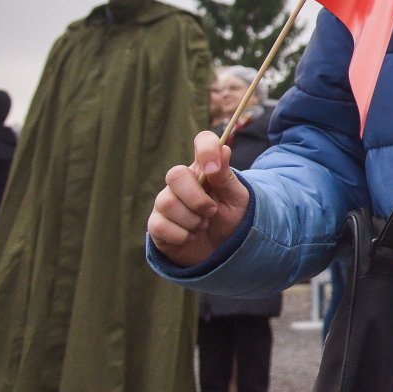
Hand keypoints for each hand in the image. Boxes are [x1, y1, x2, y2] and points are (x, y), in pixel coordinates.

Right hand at [147, 130, 250, 266]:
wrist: (223, 250)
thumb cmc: (231, 219)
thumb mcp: (236, 199)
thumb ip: (226, 177)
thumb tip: (223, 149)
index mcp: (206, 168)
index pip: (202, 141)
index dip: (207, 149)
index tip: (213, 169)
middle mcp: (182, 182)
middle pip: (175, 174)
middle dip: (197, 198)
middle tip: (212, 211)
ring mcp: (166, 201)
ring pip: (167, 202)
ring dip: (192, 220)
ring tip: (203, 225)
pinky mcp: (156, 224)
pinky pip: (160, 225)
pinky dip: (182, 235)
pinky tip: (190, 236)